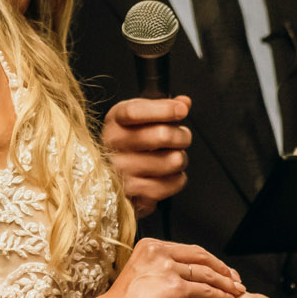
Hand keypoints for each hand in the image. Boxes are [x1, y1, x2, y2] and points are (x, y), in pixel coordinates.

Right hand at [99, 238, 242, 297]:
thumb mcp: (145, 278)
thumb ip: (166, 273)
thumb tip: (195, 281)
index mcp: (151, 245)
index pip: (189, 250)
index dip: (209, 261)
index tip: (222, 270)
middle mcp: (159, 251)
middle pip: (200, 256)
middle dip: (222, 268)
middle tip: (235, 279)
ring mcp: (167, 268)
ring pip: (205, 273)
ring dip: (224, 282)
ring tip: (236, 291)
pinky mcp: (174, 287)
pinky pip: (204, 289)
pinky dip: (218, 295)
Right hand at [103, 96, 191, 216]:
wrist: (112, 177)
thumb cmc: (131, 142)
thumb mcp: (141, 118)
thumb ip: (163, 107)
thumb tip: (184, 102)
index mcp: (115, 122)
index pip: (135, 112)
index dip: (163, 109)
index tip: (181, 110)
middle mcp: (113, 145)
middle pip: (162, 135)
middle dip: (182, 135)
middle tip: (182, 137)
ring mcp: (121, 171)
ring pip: (173, 160)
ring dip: (181, 158)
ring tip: (174, 157)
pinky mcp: (133, 194)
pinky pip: (172, 183)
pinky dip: (177, 179)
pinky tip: (168, 175)